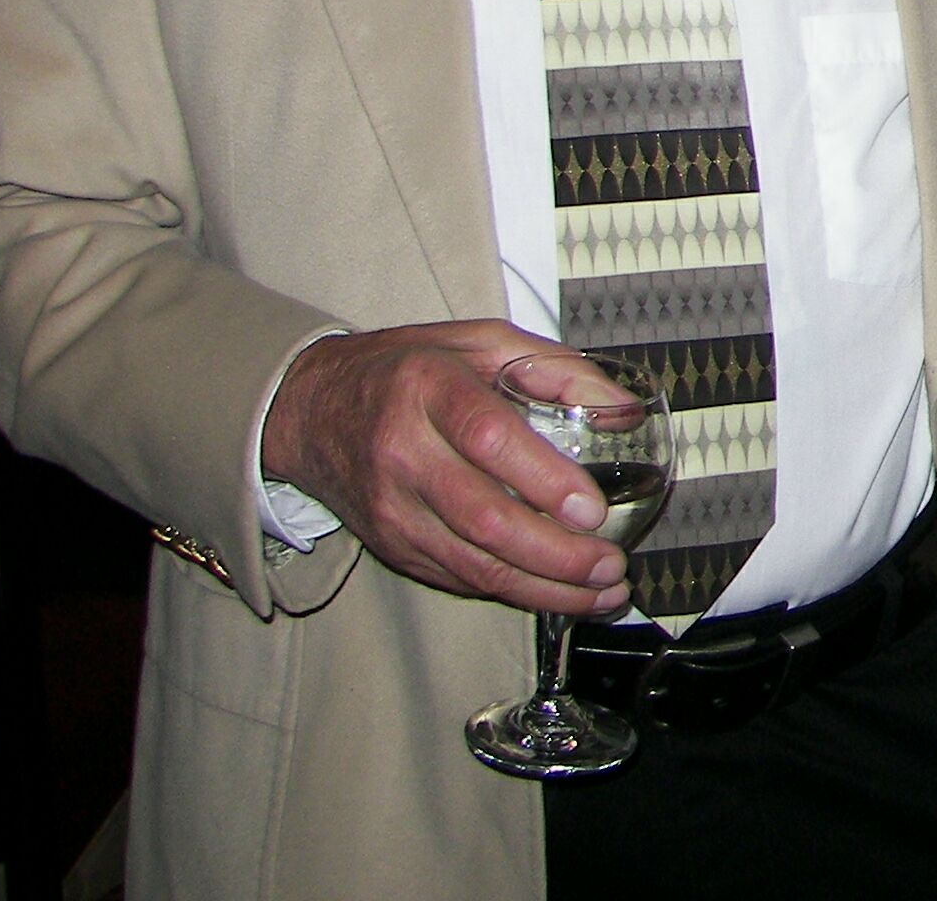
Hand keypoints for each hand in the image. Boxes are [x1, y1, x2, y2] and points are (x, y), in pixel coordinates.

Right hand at [260, 320, 633, 616]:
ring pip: (471, 564)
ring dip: (543, 588)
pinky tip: (557, 594)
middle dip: (556, 554)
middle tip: (612, 566)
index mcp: (428, 389)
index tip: (593, 510)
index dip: (543, 479)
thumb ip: (556, 369)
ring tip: (602, 592)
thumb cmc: (409, 369)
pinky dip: (511, 593)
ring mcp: (392, 508)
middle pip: (483, 518)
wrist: (309, 410)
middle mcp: (404, 453)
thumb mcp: (480, 341)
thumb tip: (627, 412)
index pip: (487, 439)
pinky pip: (455, 577)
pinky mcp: (389, 544)